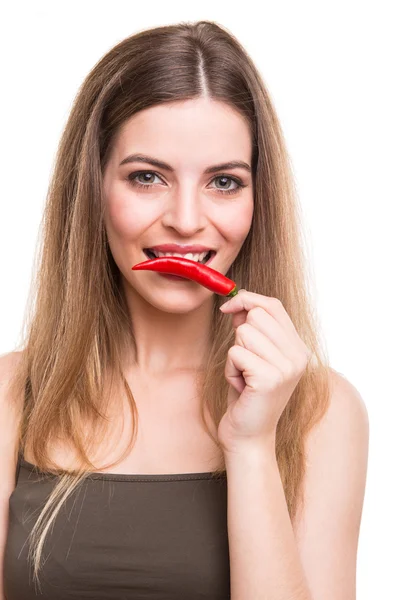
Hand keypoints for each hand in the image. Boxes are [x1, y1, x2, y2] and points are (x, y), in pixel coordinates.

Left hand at [217, 289, 311, 454]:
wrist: (249, 437)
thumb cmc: (247, 396)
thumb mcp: (252, 356)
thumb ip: (251, 329)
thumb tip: (239, 303)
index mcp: (298, 348)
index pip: (274, 305)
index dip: (248, 299)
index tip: (228, 307)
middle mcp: (298, 355)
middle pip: (256, 315)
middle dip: (240, 335)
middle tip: (246, 363)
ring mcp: (287, 367)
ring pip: (243, 333)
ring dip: (234, 355)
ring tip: (244, 377)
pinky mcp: (270, 378)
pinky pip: (235, 353)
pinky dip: (230, 370)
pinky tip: (241, 387)